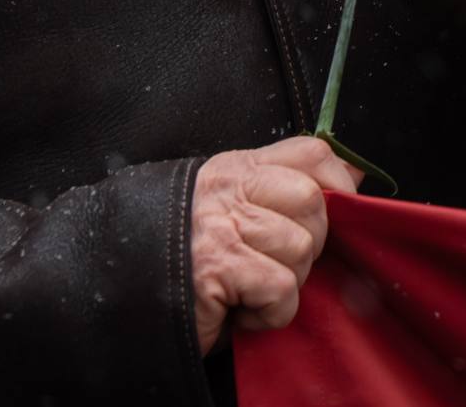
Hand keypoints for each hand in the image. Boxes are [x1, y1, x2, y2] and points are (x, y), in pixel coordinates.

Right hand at [188, 136, 362, 354]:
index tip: (340, 211)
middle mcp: (228, 190)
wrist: (113, 292)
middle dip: (310, 242)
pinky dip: (269, 313)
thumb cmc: (184, 259)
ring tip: (249, 289)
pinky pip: (280, 289)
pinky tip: (239, 311)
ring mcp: (221, 226)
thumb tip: (352, 177)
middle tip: (275, 265)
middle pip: (313, 202)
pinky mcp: (218, 267)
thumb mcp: (232, 210)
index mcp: (234, 169)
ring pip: (301, 249)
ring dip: (286, 283)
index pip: (311, 152)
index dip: (337, 182)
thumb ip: (283, 188)